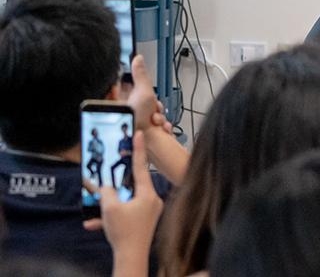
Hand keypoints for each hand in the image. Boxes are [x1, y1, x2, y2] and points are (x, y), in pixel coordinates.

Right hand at [84, 132, 163, 274]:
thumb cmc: (124, 233)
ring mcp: (149, 211)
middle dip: (118, 184)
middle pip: (133, 185)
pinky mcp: (144, 221)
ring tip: (98, 211)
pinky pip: (127, 213)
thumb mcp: (110, 208)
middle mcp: (152, 200)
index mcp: (147, 193)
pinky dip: (113, 216)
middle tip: (110, 175)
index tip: (139, 134)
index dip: (138, 149)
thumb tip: (106, 187)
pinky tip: (95, 223)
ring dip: (111, 205)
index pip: (141, 166)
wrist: (131, 258)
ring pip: (127, 201)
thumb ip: (107, 193)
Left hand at [123, 55, 171, 133]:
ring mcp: (137, 125)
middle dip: (157, 108)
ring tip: (156, 122)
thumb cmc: (137, 120)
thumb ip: (141, 74)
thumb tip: (137, 57)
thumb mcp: (142, 91)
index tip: (151, 99)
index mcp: (123, 102)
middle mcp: (129, 114)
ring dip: (160, 118)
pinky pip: (158, 127)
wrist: (142, 142)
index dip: (149, 94)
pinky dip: (162, 127)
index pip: (139, 93)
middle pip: (150, 104)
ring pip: (156, 116)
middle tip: (154, 111)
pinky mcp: (145, 135)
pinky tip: (161, 128)